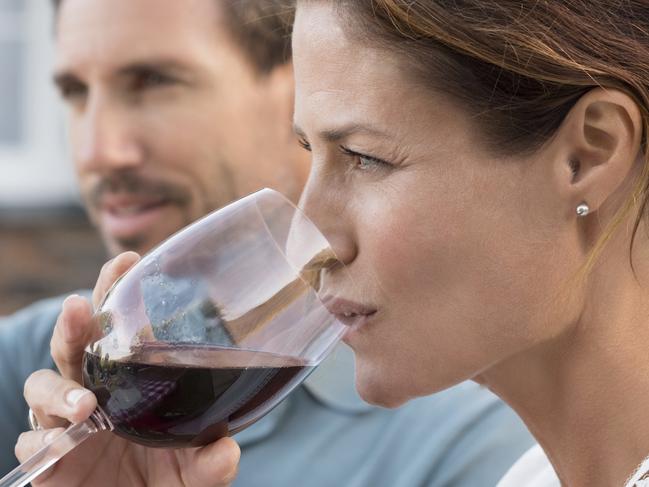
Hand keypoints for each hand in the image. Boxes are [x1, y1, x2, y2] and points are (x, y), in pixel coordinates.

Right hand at [16, 252, 240, 485]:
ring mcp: (65, 423)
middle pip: (72, 344)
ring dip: (59, 389)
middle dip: (73, 322)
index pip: (115, 328)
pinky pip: (31, 441)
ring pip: (41, 386)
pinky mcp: (48, 460)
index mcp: (127, 381)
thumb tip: (226, 451)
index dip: (114, 292)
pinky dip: (41, 441)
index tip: (129, 259)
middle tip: (81, 307)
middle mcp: (92, 392)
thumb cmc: (165, 480)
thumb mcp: (196, 471)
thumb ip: (210, 461)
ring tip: (86, 404)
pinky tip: (60, 443)